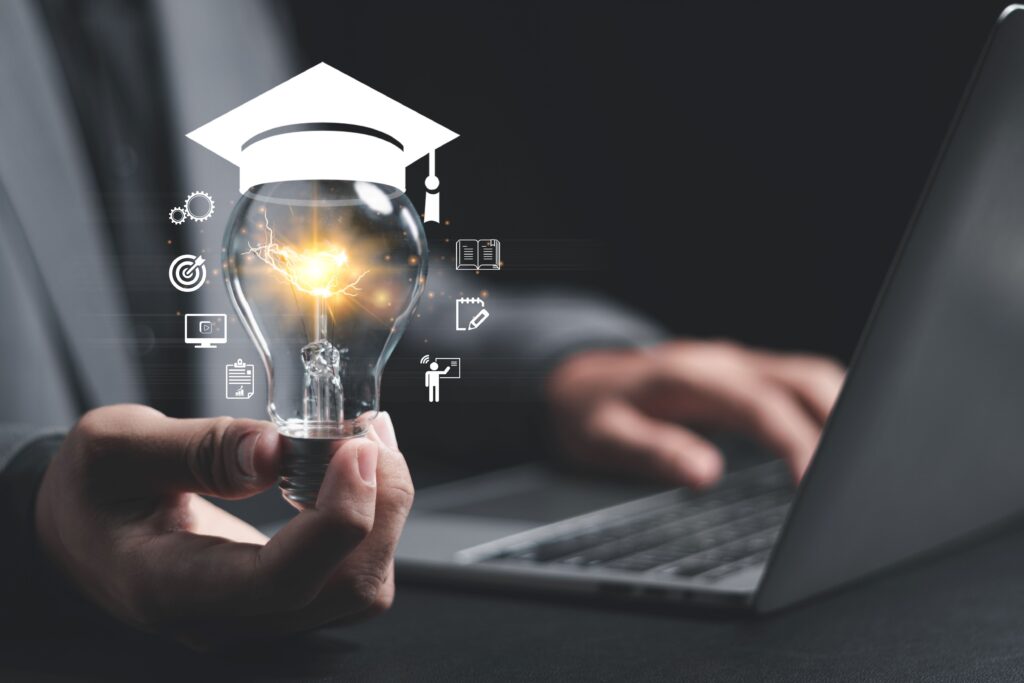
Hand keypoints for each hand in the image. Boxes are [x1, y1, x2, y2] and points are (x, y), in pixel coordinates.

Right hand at [34, 404, 412, 645]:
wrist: (85, 528)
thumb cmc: (93, 487)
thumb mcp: (116, 445)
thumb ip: (196, 447)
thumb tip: (275, 449)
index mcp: (170, 587)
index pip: (280, 581)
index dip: (336, 519)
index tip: (355, 451)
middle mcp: (225, 619)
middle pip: (345, 588)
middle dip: (380, 505)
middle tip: (366, 433)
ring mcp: (261, 616)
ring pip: (363, 585)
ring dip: (385, 509)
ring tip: (366, 441)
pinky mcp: (285, 598)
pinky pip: (355, 571)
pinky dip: (374, 517)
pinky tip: (356, 467)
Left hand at [546, 340, 843, 487]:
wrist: (580, 377)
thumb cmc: (591, 409)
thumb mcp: (604, 435)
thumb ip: (653, 450)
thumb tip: (704, 473)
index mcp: (692, 376)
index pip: (761, 405)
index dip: (795, 442)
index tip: (816, 485)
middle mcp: (724, 362)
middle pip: (804, 378)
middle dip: (840, 423)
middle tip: (854, 482)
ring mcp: (739, 364)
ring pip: (811, 376)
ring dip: (843, 412)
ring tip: (859, 464)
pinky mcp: (747, 376)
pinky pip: (800, 384)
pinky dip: (829, 409)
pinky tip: (839, 441)